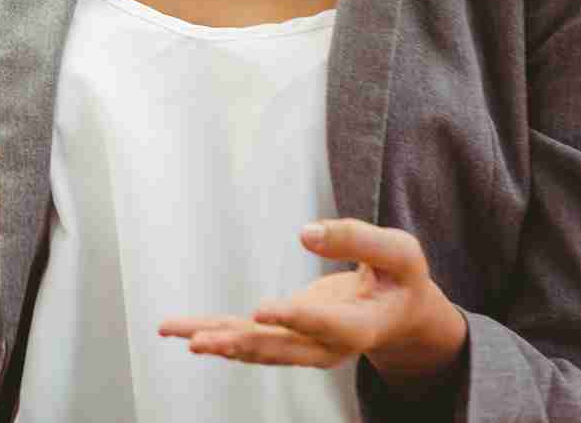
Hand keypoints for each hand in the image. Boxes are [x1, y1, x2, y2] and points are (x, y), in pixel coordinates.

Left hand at [159, 219, 466, 393]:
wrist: (402, 312)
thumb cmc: (401, 277)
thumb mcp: (399, 253)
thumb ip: (358, 240)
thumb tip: (306, 232)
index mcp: (363, 326)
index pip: (327, 326)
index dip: (296, 319)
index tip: (262, 310)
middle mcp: (330, 345)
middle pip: (283, 348)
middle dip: (242, 344)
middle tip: (203, 342)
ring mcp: (305, 344)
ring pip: (258, 347)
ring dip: (219, 341)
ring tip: (179, 335)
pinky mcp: (286, 334)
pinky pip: (247, 336)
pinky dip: (214, 333)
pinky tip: (180, 332)